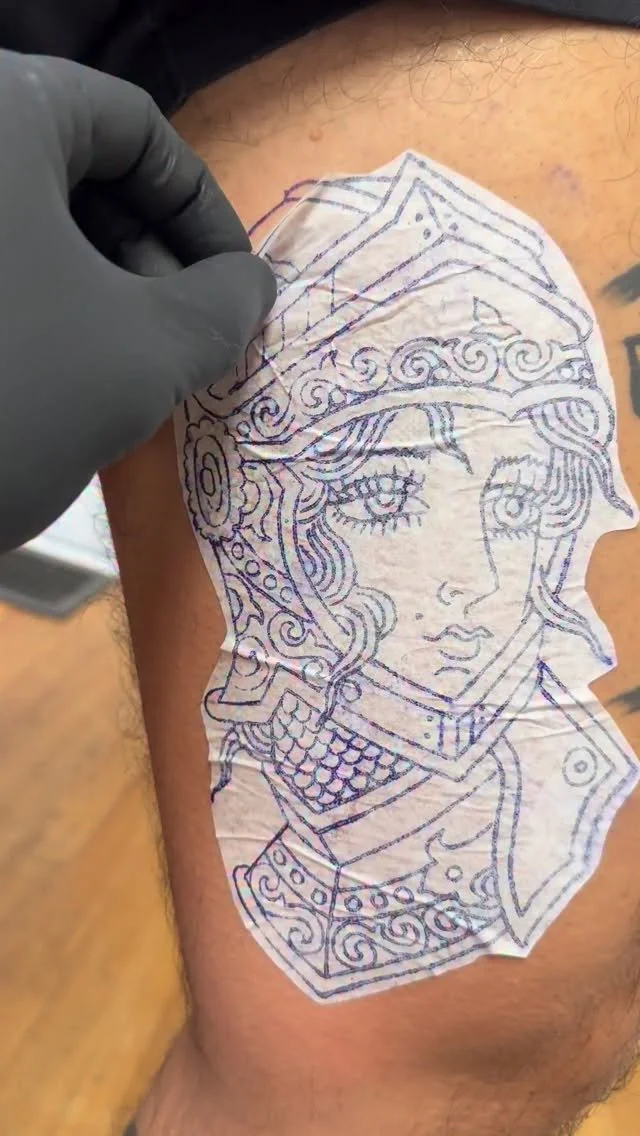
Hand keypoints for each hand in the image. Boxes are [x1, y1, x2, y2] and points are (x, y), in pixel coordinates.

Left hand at [0, 49, 275, 552]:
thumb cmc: (13, 401)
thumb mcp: (144, 355)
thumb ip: (221, 306)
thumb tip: (251, 284)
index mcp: (1, 115)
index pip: (134, 127)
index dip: (202, 209)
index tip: (233, 288)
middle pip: (74, 169)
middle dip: (146, 255)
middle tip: (181, 337)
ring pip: (27, 221)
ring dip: (95, 286)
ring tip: (126, 367)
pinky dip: (37, 304)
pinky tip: (61, 374)